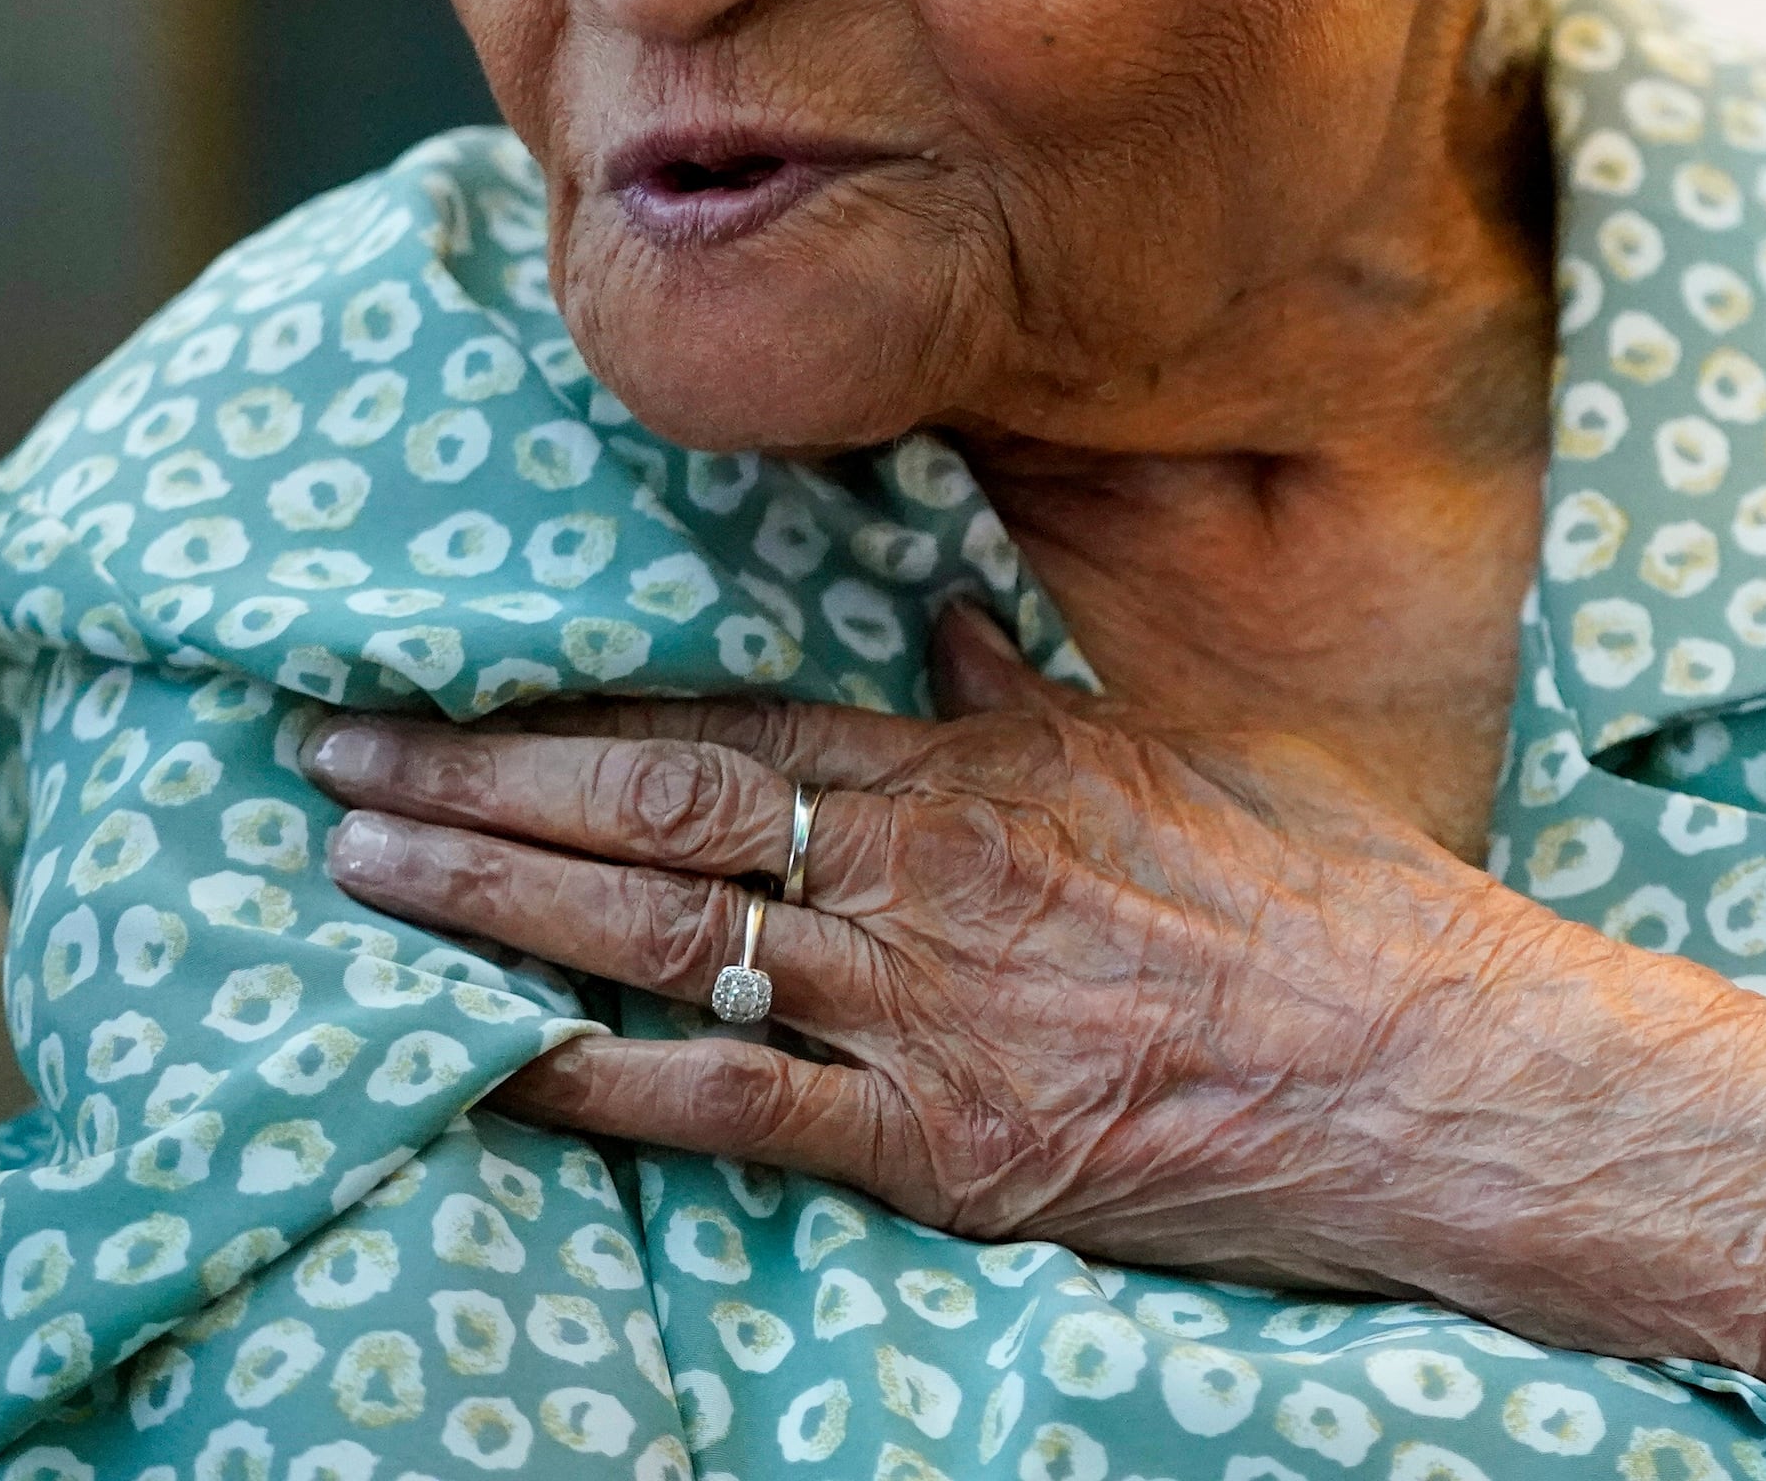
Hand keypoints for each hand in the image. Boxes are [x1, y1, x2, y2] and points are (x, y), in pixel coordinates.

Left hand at [302, 604, 1765, 1476]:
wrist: (1436, 1061)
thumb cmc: (1342, 905)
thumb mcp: (1205, 758)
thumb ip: (1051, 697)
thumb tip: (955, 622)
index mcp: (990, 772)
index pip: (737, 727)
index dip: (573, 709)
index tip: (450, 682)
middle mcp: (932, 873)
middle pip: (658, 816)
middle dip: (476, 786)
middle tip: (329, 755)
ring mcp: (929, 1010)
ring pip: (667, 940)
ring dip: (497, 905)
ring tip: (359, 873)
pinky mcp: (947, 1144)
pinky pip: (744, 1108)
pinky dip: (611, 1085)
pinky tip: (497, 1063)